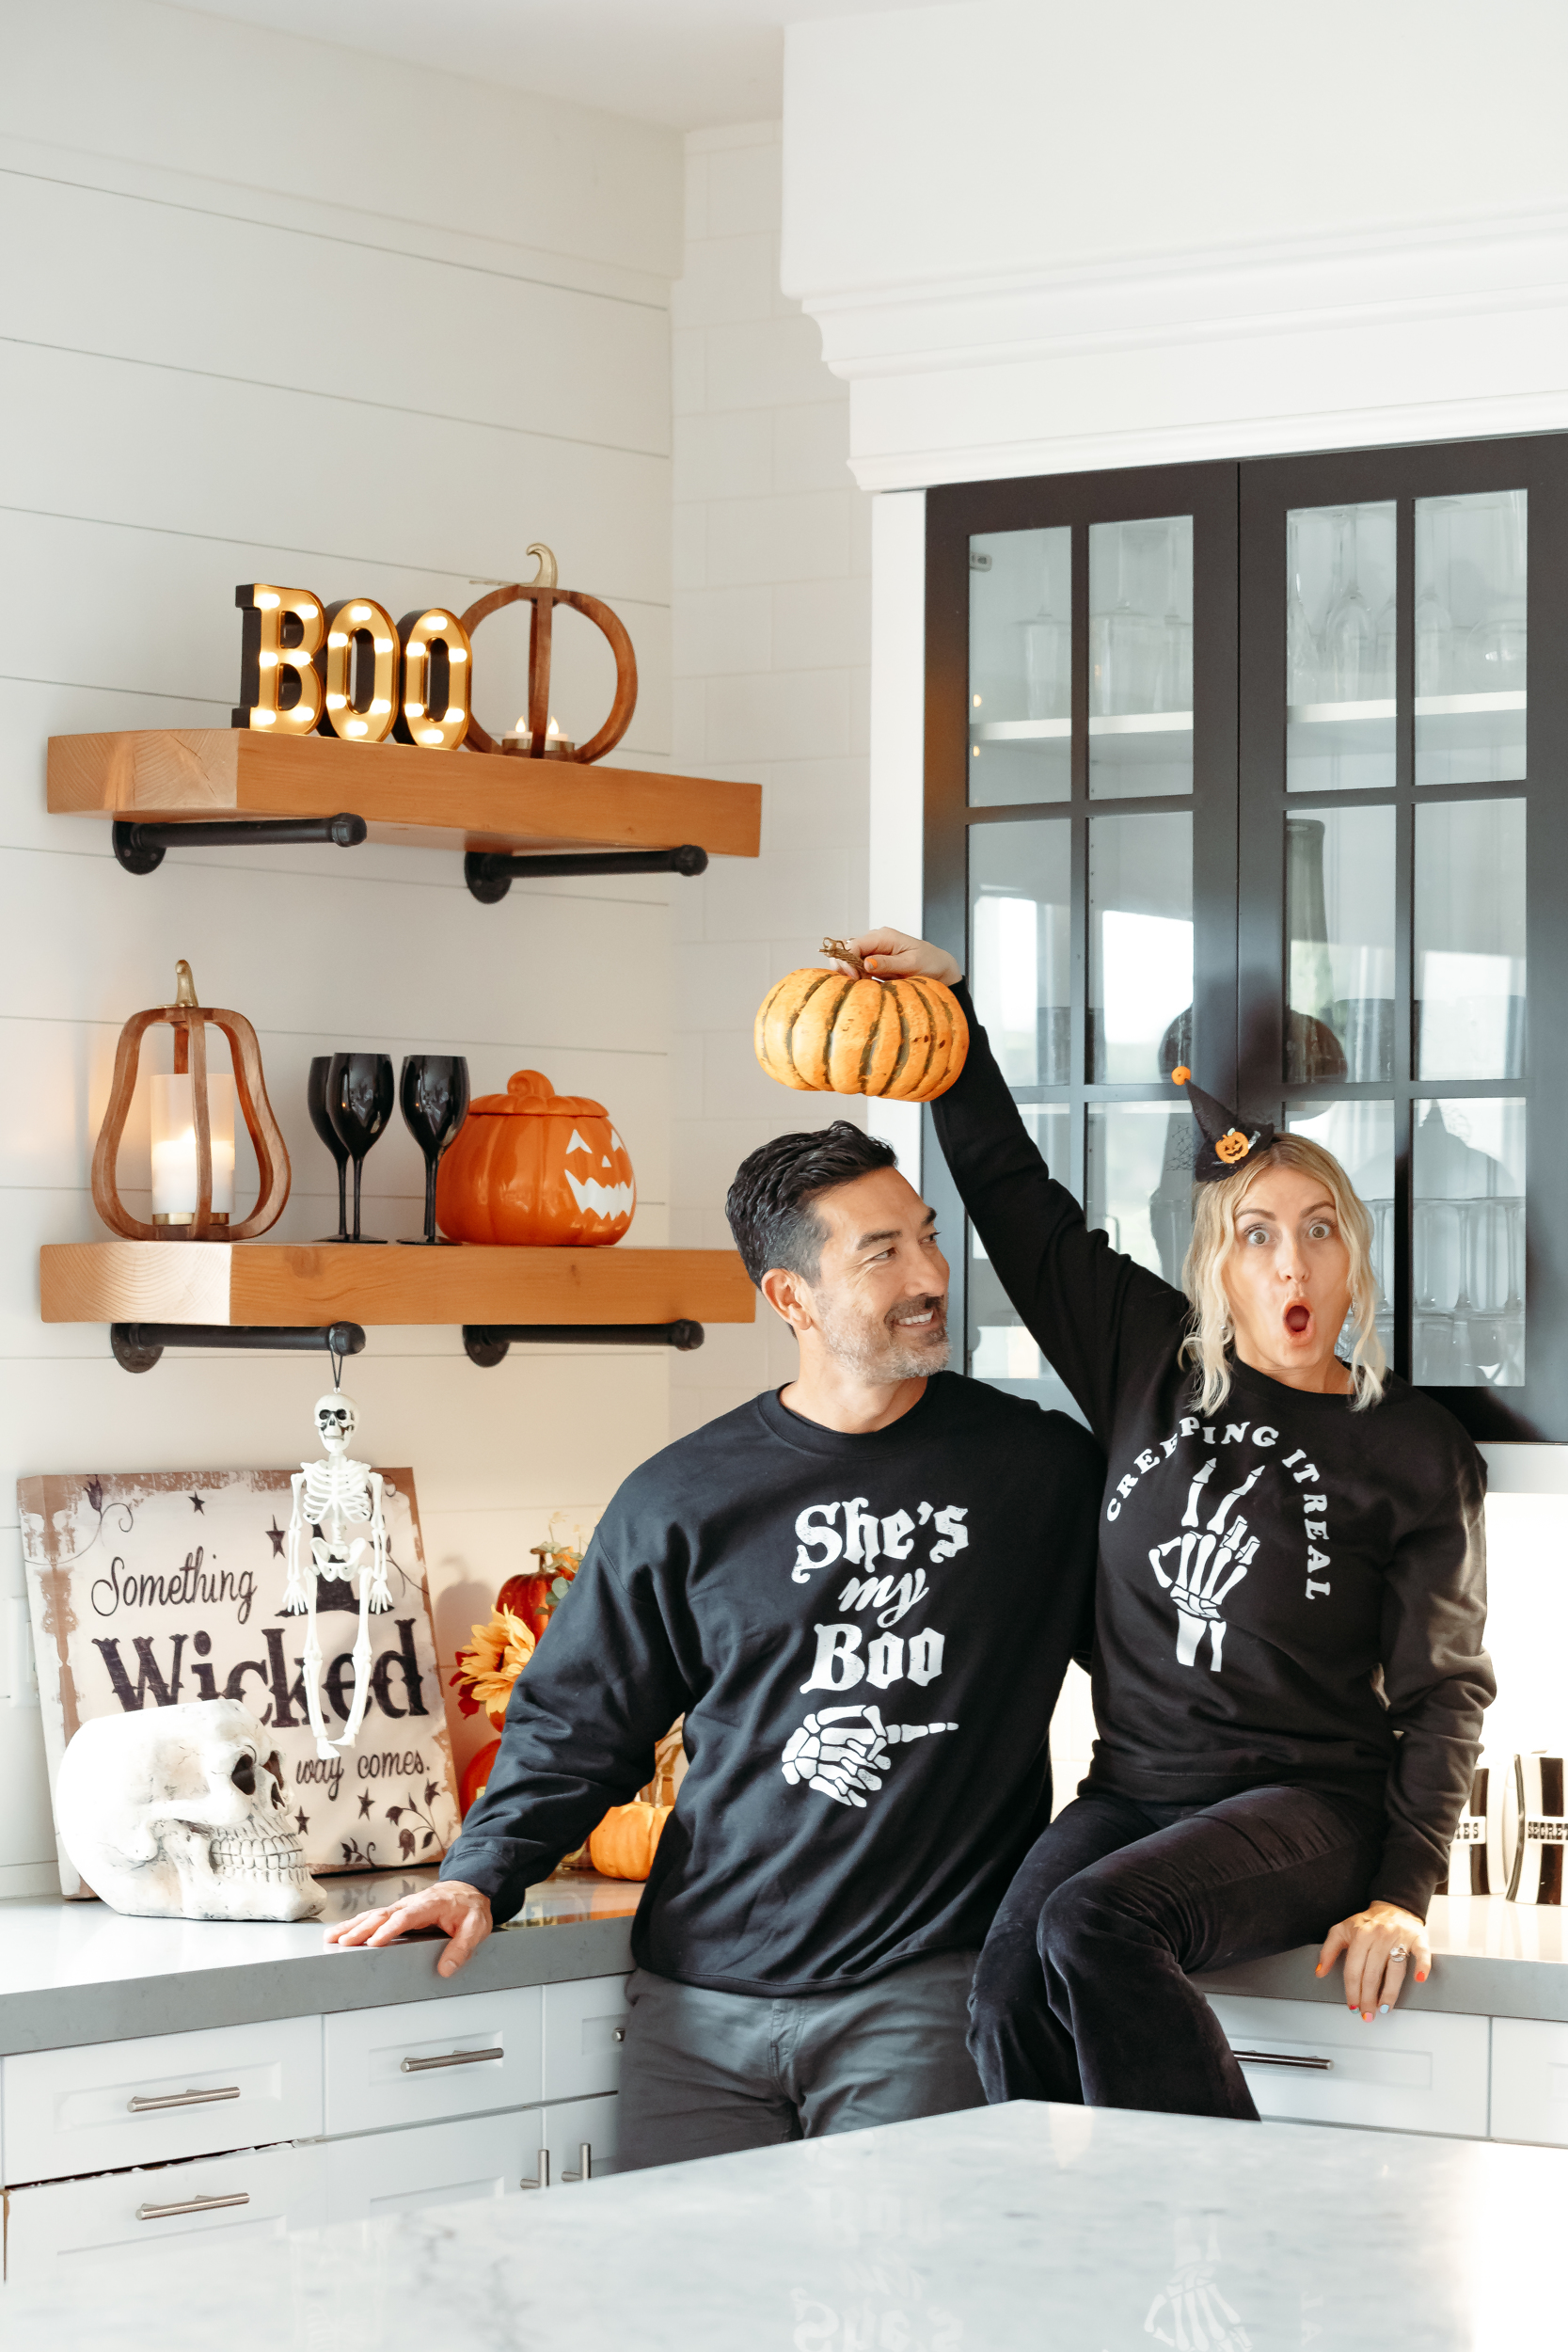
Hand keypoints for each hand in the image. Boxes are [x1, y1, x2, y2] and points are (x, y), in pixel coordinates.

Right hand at [325, 1879, 492, 1977]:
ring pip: (374, 1914)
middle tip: (342, 1942)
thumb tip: (445, 1969)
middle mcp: (412, 1903)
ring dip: (353, 1926)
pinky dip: (358, 1924)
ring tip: (332, 1938)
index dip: (390, 1929)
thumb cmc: (470, 1908)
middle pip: (383, 1915)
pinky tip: (343, 1933)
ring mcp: (404, 1907)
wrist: (470, 1889)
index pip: (407, 1917)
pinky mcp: (400, 1912)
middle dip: (361, 1928)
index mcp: (430, 1905)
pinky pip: (376, 1917)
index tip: (375, 1941)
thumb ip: (461, 1948)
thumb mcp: (475, 1928)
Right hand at [828, 928, 961, 987]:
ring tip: (859, 985)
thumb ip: (888, 963)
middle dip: (845, 967)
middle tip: (854, 984)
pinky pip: (858, 968)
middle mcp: (876, 941)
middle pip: (848, 950)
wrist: (940, 968)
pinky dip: (856, 977)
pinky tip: (862, 985)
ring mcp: (874, 951)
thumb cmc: (930, 963)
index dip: (848, 961)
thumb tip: (867, 963)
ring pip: (850, 959)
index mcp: (884, 936)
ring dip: (849, 973)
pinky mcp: (874, 962)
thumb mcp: (911, 964)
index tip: (853, 978)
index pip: (855, 944)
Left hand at [1316, 1899, 1429, 2020]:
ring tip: (1384, 2008)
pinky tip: (1419, 1979)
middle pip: (1372, 1973)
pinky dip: (1422, 1966)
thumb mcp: (1342, 1930)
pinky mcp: (1417, 1938)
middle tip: (1367, 2015)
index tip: (1353, 2006)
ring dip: (1389, 1993)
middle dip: (1368, 1998)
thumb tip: (1320, 1972)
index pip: (1354, 1969)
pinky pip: (1421, 1953)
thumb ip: (1328, 1950)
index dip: (1352, 1991)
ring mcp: (1399, 1937)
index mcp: (1360, 1935)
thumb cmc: (1367, 1922)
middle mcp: (1379, 1936)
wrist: (1393, 1906)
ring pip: (1394, 1970)